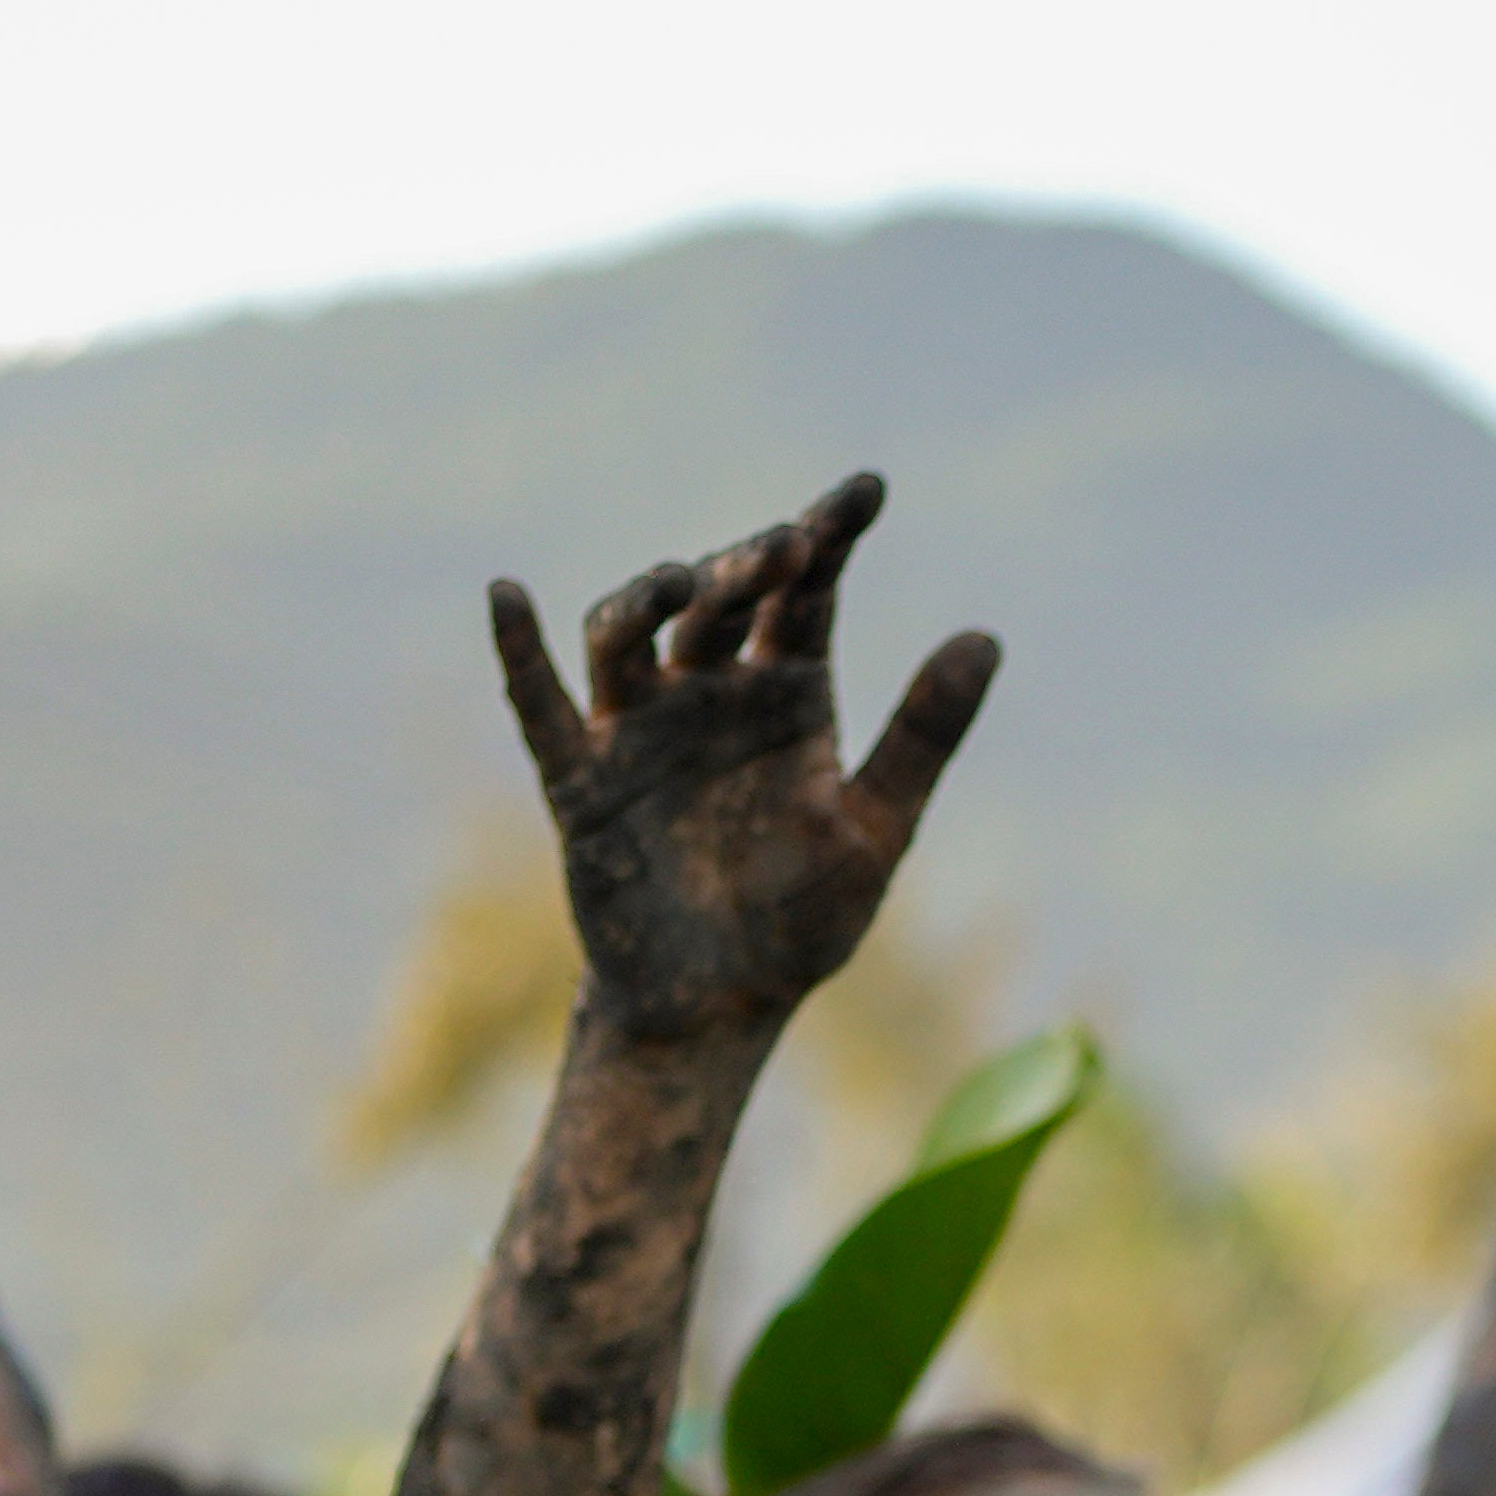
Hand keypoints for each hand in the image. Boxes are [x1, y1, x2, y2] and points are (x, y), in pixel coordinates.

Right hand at [479, 477, 997, 1057]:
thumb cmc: (802, 918)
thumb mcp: (875, 827)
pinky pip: (540, 704)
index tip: (865, 489)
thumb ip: (923, 734)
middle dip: (748, 568)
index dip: (828, 535)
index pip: (808, 593)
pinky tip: (508, 594)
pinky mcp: (580, 777)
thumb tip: (986, 636)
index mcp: (789, 694)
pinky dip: (520, 651)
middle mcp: (710, 692)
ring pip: (628, 635)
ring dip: (648, 600)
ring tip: (683, 582)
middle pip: (721, 602)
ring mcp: (639, 728)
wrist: (721, 1006)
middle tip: (786, 548)